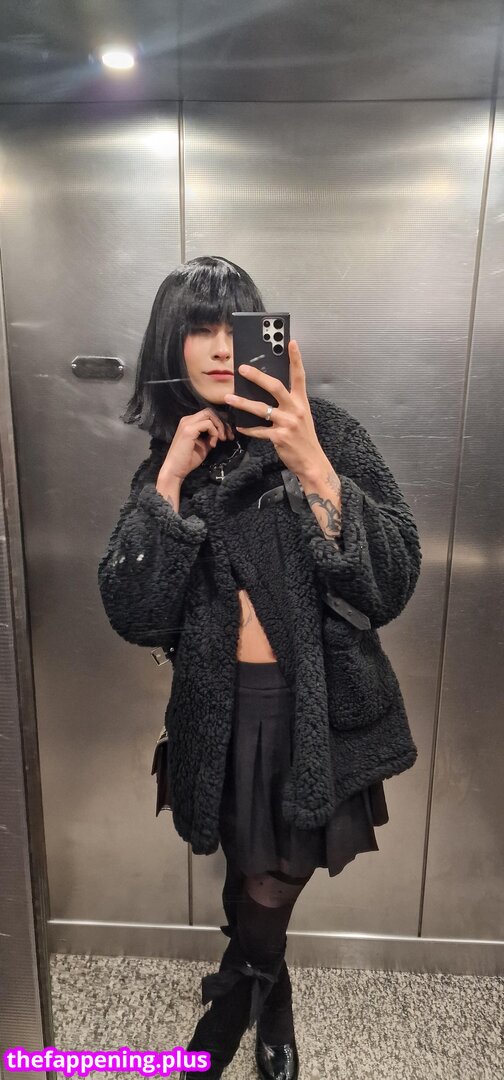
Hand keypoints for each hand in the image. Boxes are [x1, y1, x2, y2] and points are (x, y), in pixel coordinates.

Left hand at [223, 339, 324, 476]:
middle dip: (257, 376)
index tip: (290, 341)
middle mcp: (295, 409)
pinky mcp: (279, 437)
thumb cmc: (304, 438)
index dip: (296, 358)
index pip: (299, 376)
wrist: (312, 462)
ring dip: (242, 402)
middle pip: (275, 387)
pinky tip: (239, 427)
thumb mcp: (301, 416)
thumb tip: (269, 391)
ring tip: (228, 397)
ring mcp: (287, 423)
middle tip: (242, 368)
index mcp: (301, 402)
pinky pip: (258, 431)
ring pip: (261, 409)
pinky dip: (247, 429)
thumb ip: (288, 403)